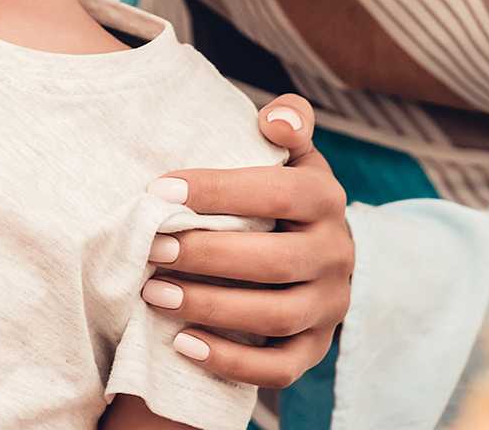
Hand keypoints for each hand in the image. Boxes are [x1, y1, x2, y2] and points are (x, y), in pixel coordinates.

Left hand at [143, 94, 351, 391]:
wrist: (307, 251)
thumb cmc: (278, 193)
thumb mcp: (289, 152)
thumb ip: (288, 121)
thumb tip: (277, 120)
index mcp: (326, 198)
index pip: (277, 193)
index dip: (218, 191)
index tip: (159, 191)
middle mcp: (338, 254)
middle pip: (274, 261)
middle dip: (206, 255)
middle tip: (151, 247)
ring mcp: (330, 307)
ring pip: (274, 317)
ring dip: (210, 307)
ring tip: (153, 292)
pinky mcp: (315, 349)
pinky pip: (279, 368)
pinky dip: (230, 360)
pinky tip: (182, 344)